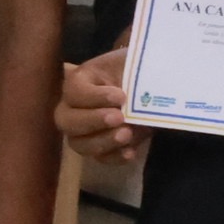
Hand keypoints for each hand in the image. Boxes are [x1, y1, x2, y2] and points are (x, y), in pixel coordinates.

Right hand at [55, 49, 147, 166]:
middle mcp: (76, 107)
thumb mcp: (135, 65)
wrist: (158, 87)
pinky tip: (131, 152)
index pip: (73, 91)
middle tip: (119, 118)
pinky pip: (100, 158)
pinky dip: (114, 157)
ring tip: (127, 134)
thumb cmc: (141, 70)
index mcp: (82, 80)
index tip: (121, 96)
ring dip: (102, 141)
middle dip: (91, 121)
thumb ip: (130, 74)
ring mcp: (86, 130)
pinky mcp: (102, 147)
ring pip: (78, 143)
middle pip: (65, 120)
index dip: (94, 96)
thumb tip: (134, 90)